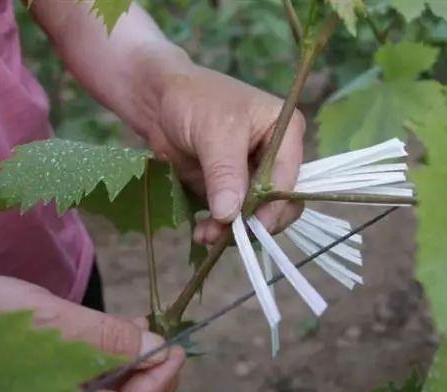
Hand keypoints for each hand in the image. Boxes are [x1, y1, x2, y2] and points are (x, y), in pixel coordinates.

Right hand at [0, 276, 184, 391]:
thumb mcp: (51, 323)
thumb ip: (106, 339)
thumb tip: (154, 348)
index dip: (159, 381)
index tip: (178, 348)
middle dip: (151, 379)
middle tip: (169, 343)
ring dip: (131, 370)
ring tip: (144, 332)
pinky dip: (106, 367)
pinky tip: (111, 338)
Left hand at [131, 54, 304, 244]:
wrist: (157, 100)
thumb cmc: (194, 100)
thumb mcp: (214, 132)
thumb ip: (226, 173)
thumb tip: (231, 215)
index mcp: (286, 132)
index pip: (289, 178)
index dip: (273, 205)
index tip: (251, 226)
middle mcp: (276, 156)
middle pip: (279, 202)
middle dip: (253, 222)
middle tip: (226, 234)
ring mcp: (252, 175)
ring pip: (255, 215)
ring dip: (232, 230)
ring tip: (206, 236)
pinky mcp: (230, 190)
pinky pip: (232, 217)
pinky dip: (218, 228)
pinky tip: (201, 232)